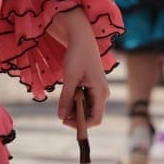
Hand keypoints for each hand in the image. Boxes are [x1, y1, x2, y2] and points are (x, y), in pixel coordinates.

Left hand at [51, 10, 109, 128]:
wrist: (81, 39)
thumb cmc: (77, 55)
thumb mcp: (70, 77)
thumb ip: (66, 98)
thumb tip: (60, 117)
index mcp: (101, 92)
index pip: (96, 119)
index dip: (81, 125)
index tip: (64, 121)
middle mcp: (102, 93)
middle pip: (90, 115)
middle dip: (75, 116)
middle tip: (61, 110)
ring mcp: (98, 90)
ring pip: (87, 109)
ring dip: (74, 109)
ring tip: (64, 97)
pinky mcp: (92, 87)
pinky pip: (85, 101)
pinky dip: (75, 101)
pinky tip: (68, 92)